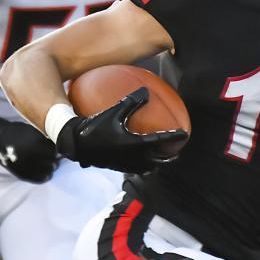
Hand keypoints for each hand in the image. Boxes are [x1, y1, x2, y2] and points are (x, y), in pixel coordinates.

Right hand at [0, 116, 58, 182]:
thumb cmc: (17, 132)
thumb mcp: (34, 131)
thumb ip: (46, 140)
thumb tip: (60, 146)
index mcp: (36, 146)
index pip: (56, 151)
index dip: (59, 149)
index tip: (59, 147)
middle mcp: (33, 158)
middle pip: (54, 162)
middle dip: (56, 158)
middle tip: (55, 155)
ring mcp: (27, 168)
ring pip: (49, 171)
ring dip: (51, 167)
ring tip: (50, 162)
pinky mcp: (22, 174)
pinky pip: (39, 179)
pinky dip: (45, 175)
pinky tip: (46, 171)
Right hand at [57, 87, 187, 173]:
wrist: (75, 144)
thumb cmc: (94, 125)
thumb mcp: (113, 112)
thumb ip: (131, 102)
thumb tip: (146, 91)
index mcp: (134, 143)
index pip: (159, 140)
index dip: (173, 136)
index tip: (184, 134)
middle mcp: (132, 157)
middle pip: (156, 161)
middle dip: (167, 158)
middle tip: (175, 154)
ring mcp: (124, 164)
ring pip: (145, 168)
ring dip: (154, 163)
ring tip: (159, 159)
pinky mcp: (115, 167)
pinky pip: (133, 168)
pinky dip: (141, 165)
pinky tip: (137, 159)